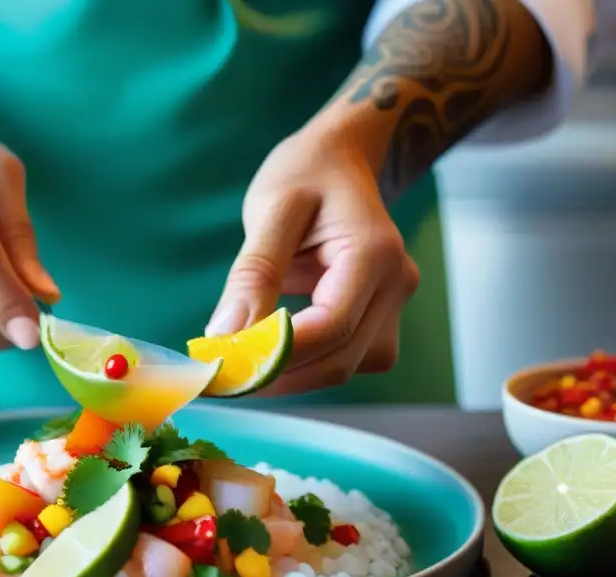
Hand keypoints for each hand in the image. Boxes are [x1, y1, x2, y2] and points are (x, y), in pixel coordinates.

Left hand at [207, 121, 419, 394]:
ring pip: (344, 369)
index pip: (329, 328)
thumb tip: (224, 335)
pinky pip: (345, 359)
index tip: (224, 364)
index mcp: (374, 254)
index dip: (276, 357)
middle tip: (219, 376)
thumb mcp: (272, 210)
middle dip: (277, 377)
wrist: (341, 159)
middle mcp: (395, 286)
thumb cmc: (306, 174)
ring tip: (238, 365)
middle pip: (339, 360)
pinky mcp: (380, 319)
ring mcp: (394, 306)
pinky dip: (304, 366)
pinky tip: (267, 353)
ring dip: (290, 378)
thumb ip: (253, 273)